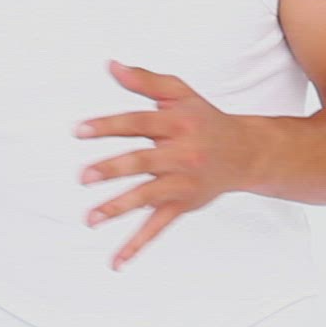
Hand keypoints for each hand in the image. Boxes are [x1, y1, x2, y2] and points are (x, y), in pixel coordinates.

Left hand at [73, 60, 264, 271]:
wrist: (245, 153)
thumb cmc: (203, 119)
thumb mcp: (179, 94)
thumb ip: (145, 80)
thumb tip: (110, 65)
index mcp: (176, 124)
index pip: (139, 123)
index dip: (109, 126)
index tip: (79, 130)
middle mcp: (181, 153)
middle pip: (143, 161)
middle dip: (114, 169)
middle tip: (84, 177)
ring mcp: (182, 182)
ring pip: (149, 196)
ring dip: (119, 207)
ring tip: (90, 218)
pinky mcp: (183, 205)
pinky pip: (159, 227)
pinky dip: (138, 245)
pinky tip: (116, 261)